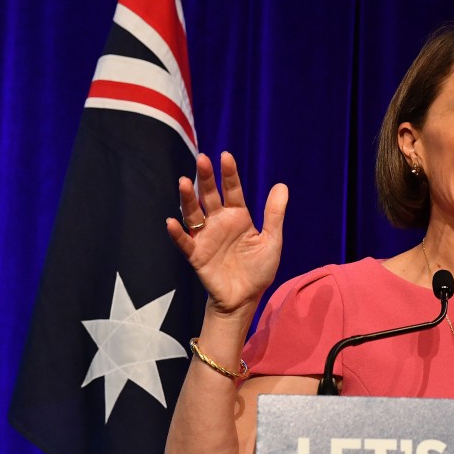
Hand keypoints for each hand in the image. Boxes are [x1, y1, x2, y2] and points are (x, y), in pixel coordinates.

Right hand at [165, 151, 287, 316]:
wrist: (245, 298)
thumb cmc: (259, 269)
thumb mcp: (272, 240)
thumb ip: (274, 214)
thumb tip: (282, 185)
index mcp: (239, 217)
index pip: (232, 190)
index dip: (229, 174)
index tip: (226, 156)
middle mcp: (219, 222)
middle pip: (210, 196)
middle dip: (206, 178)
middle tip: (202, 159)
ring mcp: (206, 237)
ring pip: (193, 213)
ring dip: (187, 199)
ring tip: (183, 182)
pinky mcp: (197, 255)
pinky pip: (185, 242)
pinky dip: (178, 233)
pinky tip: (171, 222)